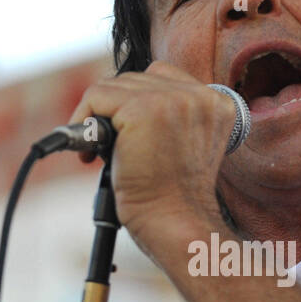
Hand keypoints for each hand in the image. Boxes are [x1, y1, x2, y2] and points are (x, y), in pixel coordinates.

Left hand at [69, 64, 236, 253]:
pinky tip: (89, 151)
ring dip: (98, 117)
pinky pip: (97, 96)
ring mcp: (174, 99)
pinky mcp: (144, 107)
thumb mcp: (182, 147)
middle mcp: (201, 96)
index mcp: (217, 104)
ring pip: (115, 86)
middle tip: (107, 146)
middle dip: (114, 111)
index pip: (163, 78)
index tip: (126, 134)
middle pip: (137, 79)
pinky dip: (83, 118)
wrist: (175, 223)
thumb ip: (169, 118)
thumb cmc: (173, 199)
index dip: (136, 102)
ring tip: (98, 152)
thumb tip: (121, 105)